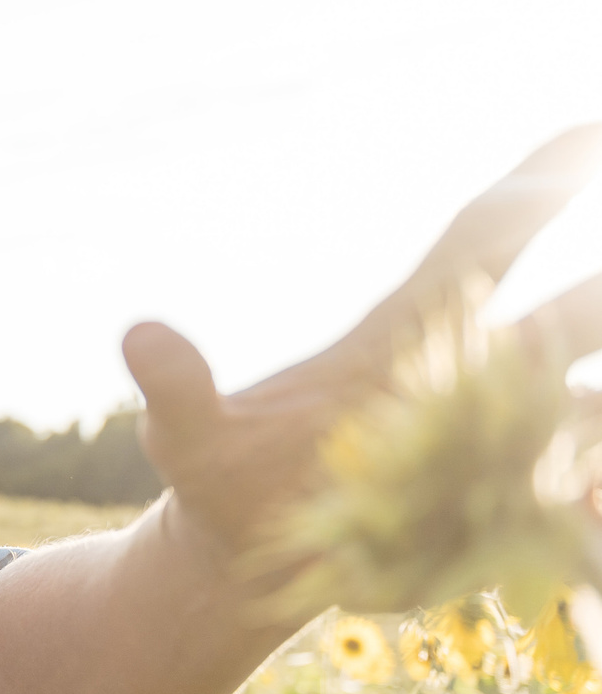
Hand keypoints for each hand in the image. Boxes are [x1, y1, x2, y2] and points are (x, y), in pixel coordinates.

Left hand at [0, 126, 601, 693]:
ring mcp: (494, 454)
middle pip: (562, 321)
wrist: (245, 561)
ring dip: (598, 416)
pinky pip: (568, 511)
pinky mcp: (498, 522)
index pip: (477, 246)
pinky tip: (590, 521)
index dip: (532, 189)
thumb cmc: (224, 473)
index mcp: (401, 337)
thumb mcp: (190, 439)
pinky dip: (588, 517)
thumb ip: (179, 390)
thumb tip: (137, 334)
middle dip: (600, 299)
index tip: (585, 132)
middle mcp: (467, 383)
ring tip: (601, 426)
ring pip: (582, 415)